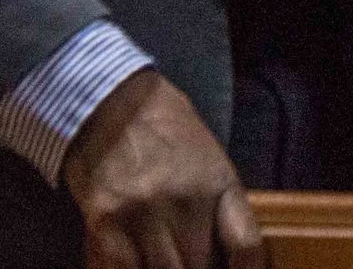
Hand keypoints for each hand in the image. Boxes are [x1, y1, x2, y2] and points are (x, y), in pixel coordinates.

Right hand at [61, 70, 262, 268]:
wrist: (111, 101)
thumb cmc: (165, 128)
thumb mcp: (209, 158)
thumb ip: (220, 205)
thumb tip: (228, 255)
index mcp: (218, 183)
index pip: (246, 246)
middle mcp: (185, 203)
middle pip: (201, 268)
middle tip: (195, 260)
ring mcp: (144, 216)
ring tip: (166, 260)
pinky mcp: (105, 225)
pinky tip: (138, 263)